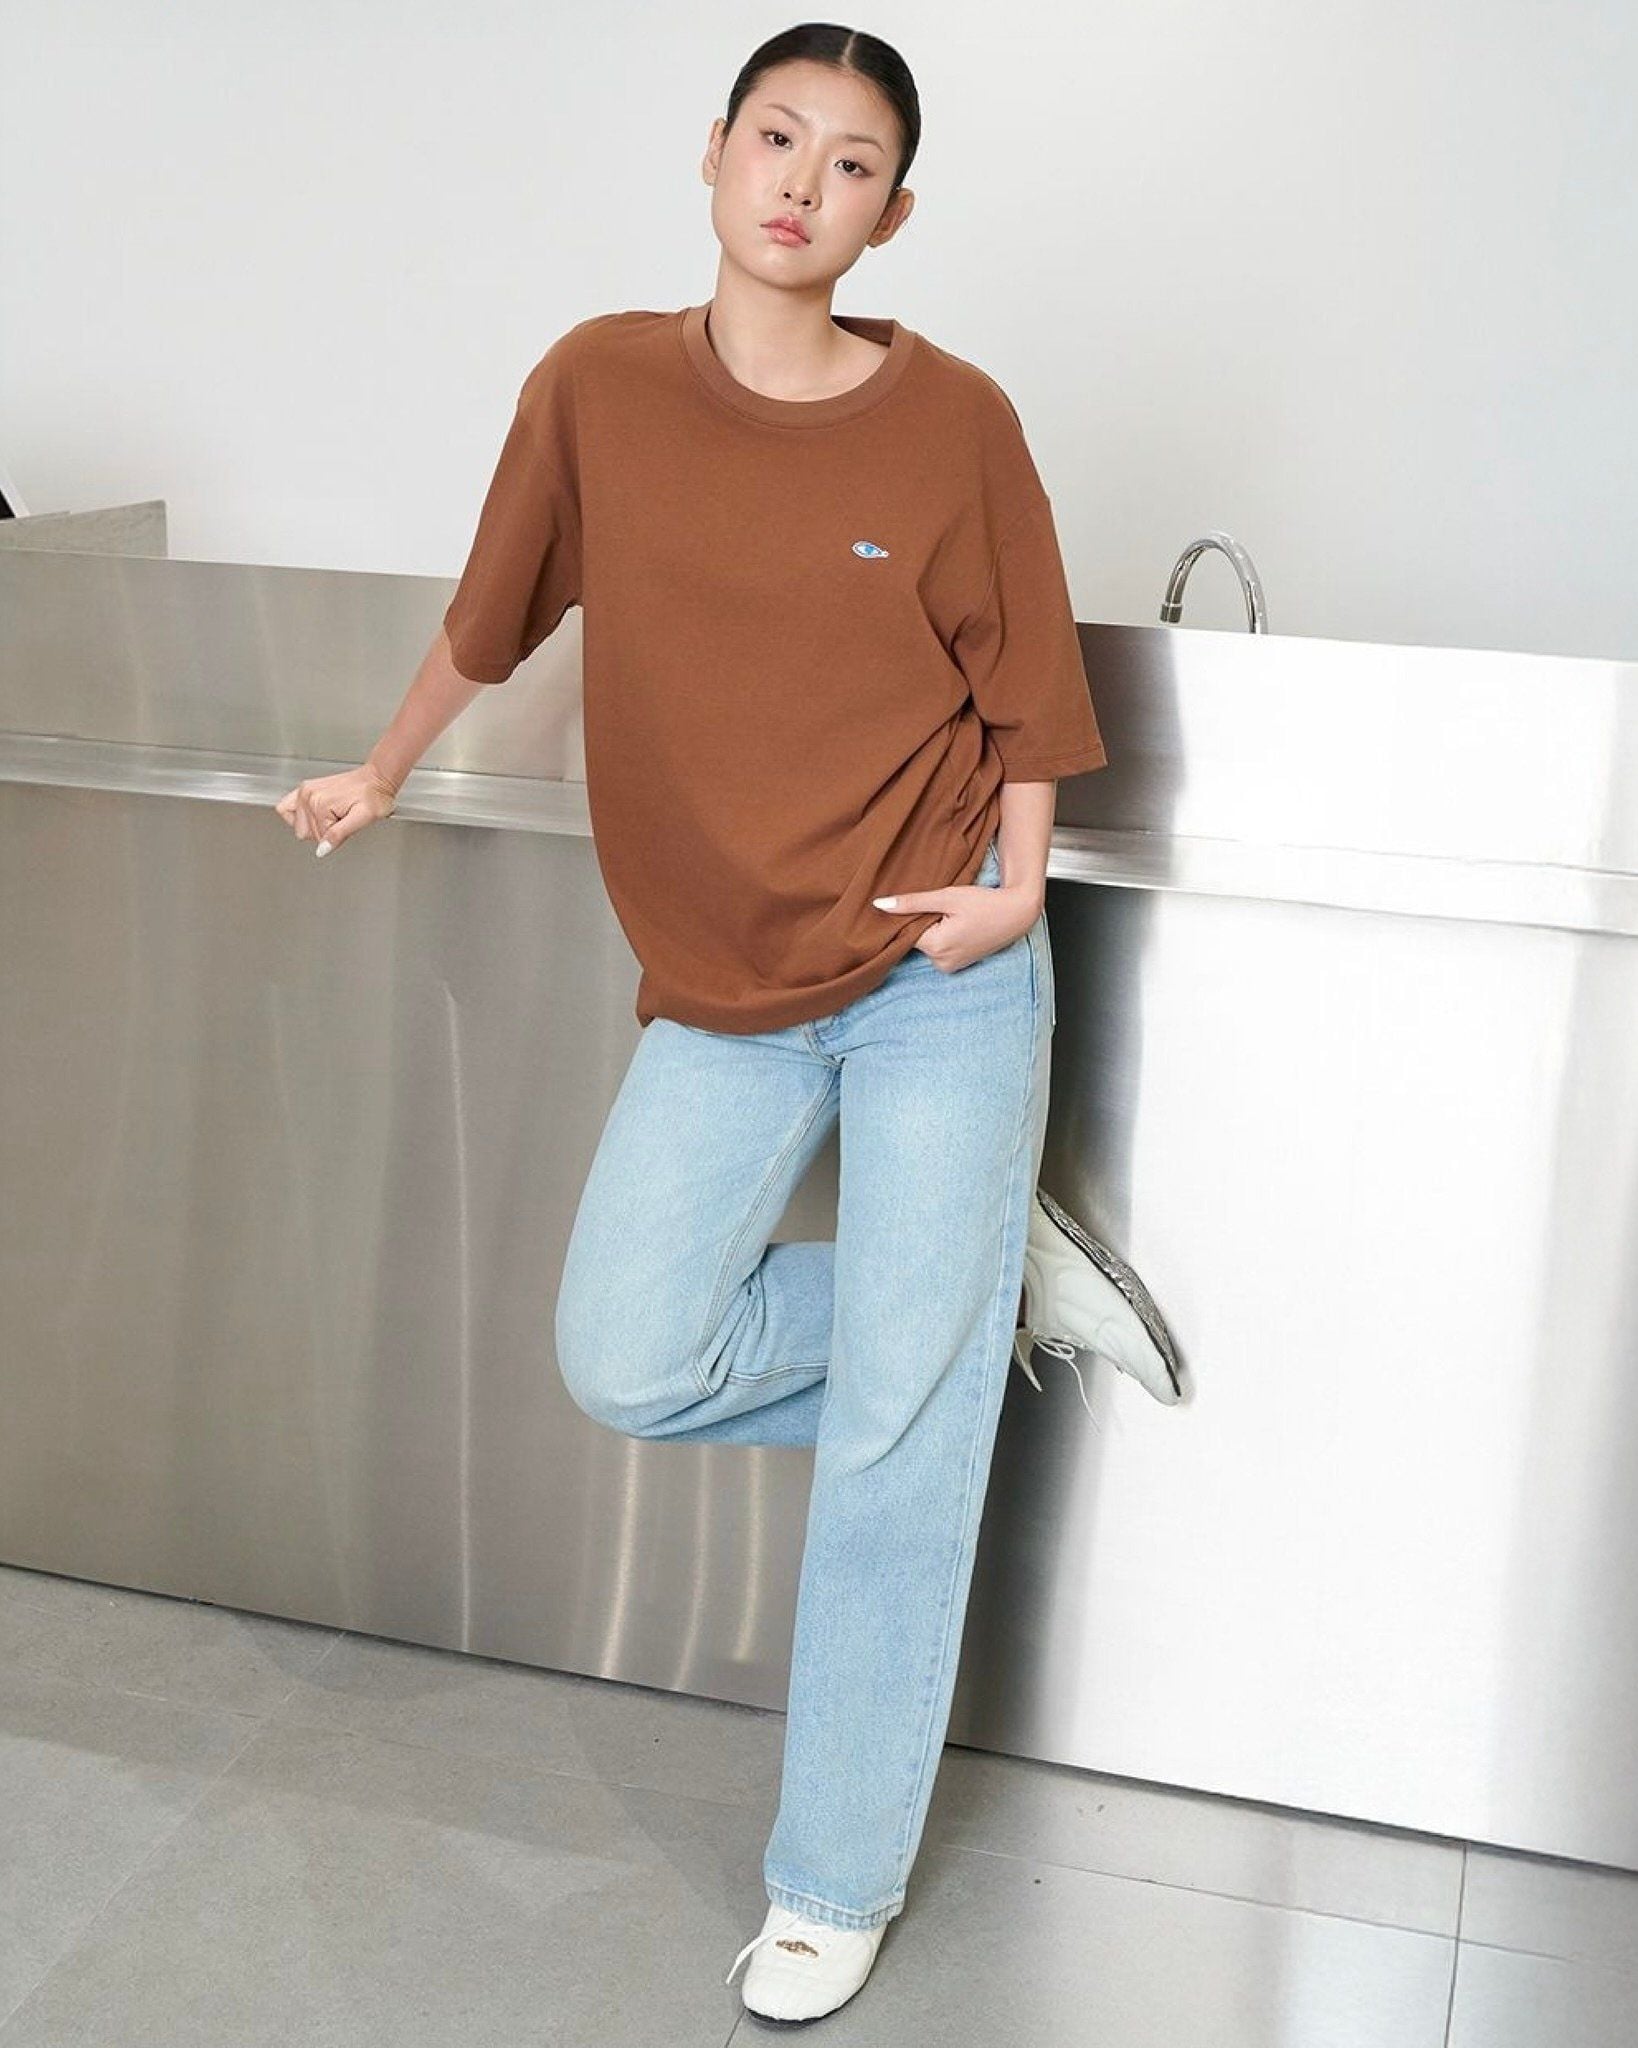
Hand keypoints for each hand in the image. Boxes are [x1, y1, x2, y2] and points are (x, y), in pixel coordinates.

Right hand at [274, 763, 397, 856]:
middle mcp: (308, 794)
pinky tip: (314, 815)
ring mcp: (305, 790)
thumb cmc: (374, 796)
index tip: (346, 825)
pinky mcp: (306, 788)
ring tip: (332, 815)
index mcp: (320, 803)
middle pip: (303, 832)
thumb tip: (322, 849)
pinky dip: (297, 816)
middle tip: (340, 820)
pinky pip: (286, 807)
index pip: (317, 838)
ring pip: (297, 824)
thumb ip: (339, 835)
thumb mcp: (362, 819)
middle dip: (323, 831)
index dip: (334, 837)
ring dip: (313, 824)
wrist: (377, 779)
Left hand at [872, 879, 1040, 971]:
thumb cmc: (984, 902)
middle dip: (921, 921)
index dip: (909, 914)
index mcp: (936, 947)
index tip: (921, 902)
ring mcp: (949, 967)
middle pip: (915, 938)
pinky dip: (941, 936)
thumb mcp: (947, 897)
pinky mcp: (956, 966)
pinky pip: (938, 949)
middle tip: (943, 906)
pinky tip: (956, 924)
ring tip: (953, 915)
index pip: (904, 930)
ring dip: (932, 928)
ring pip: (926, 943)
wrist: (1016, 914)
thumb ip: (912, 902)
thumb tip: (878, 905)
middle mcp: (940, 963)